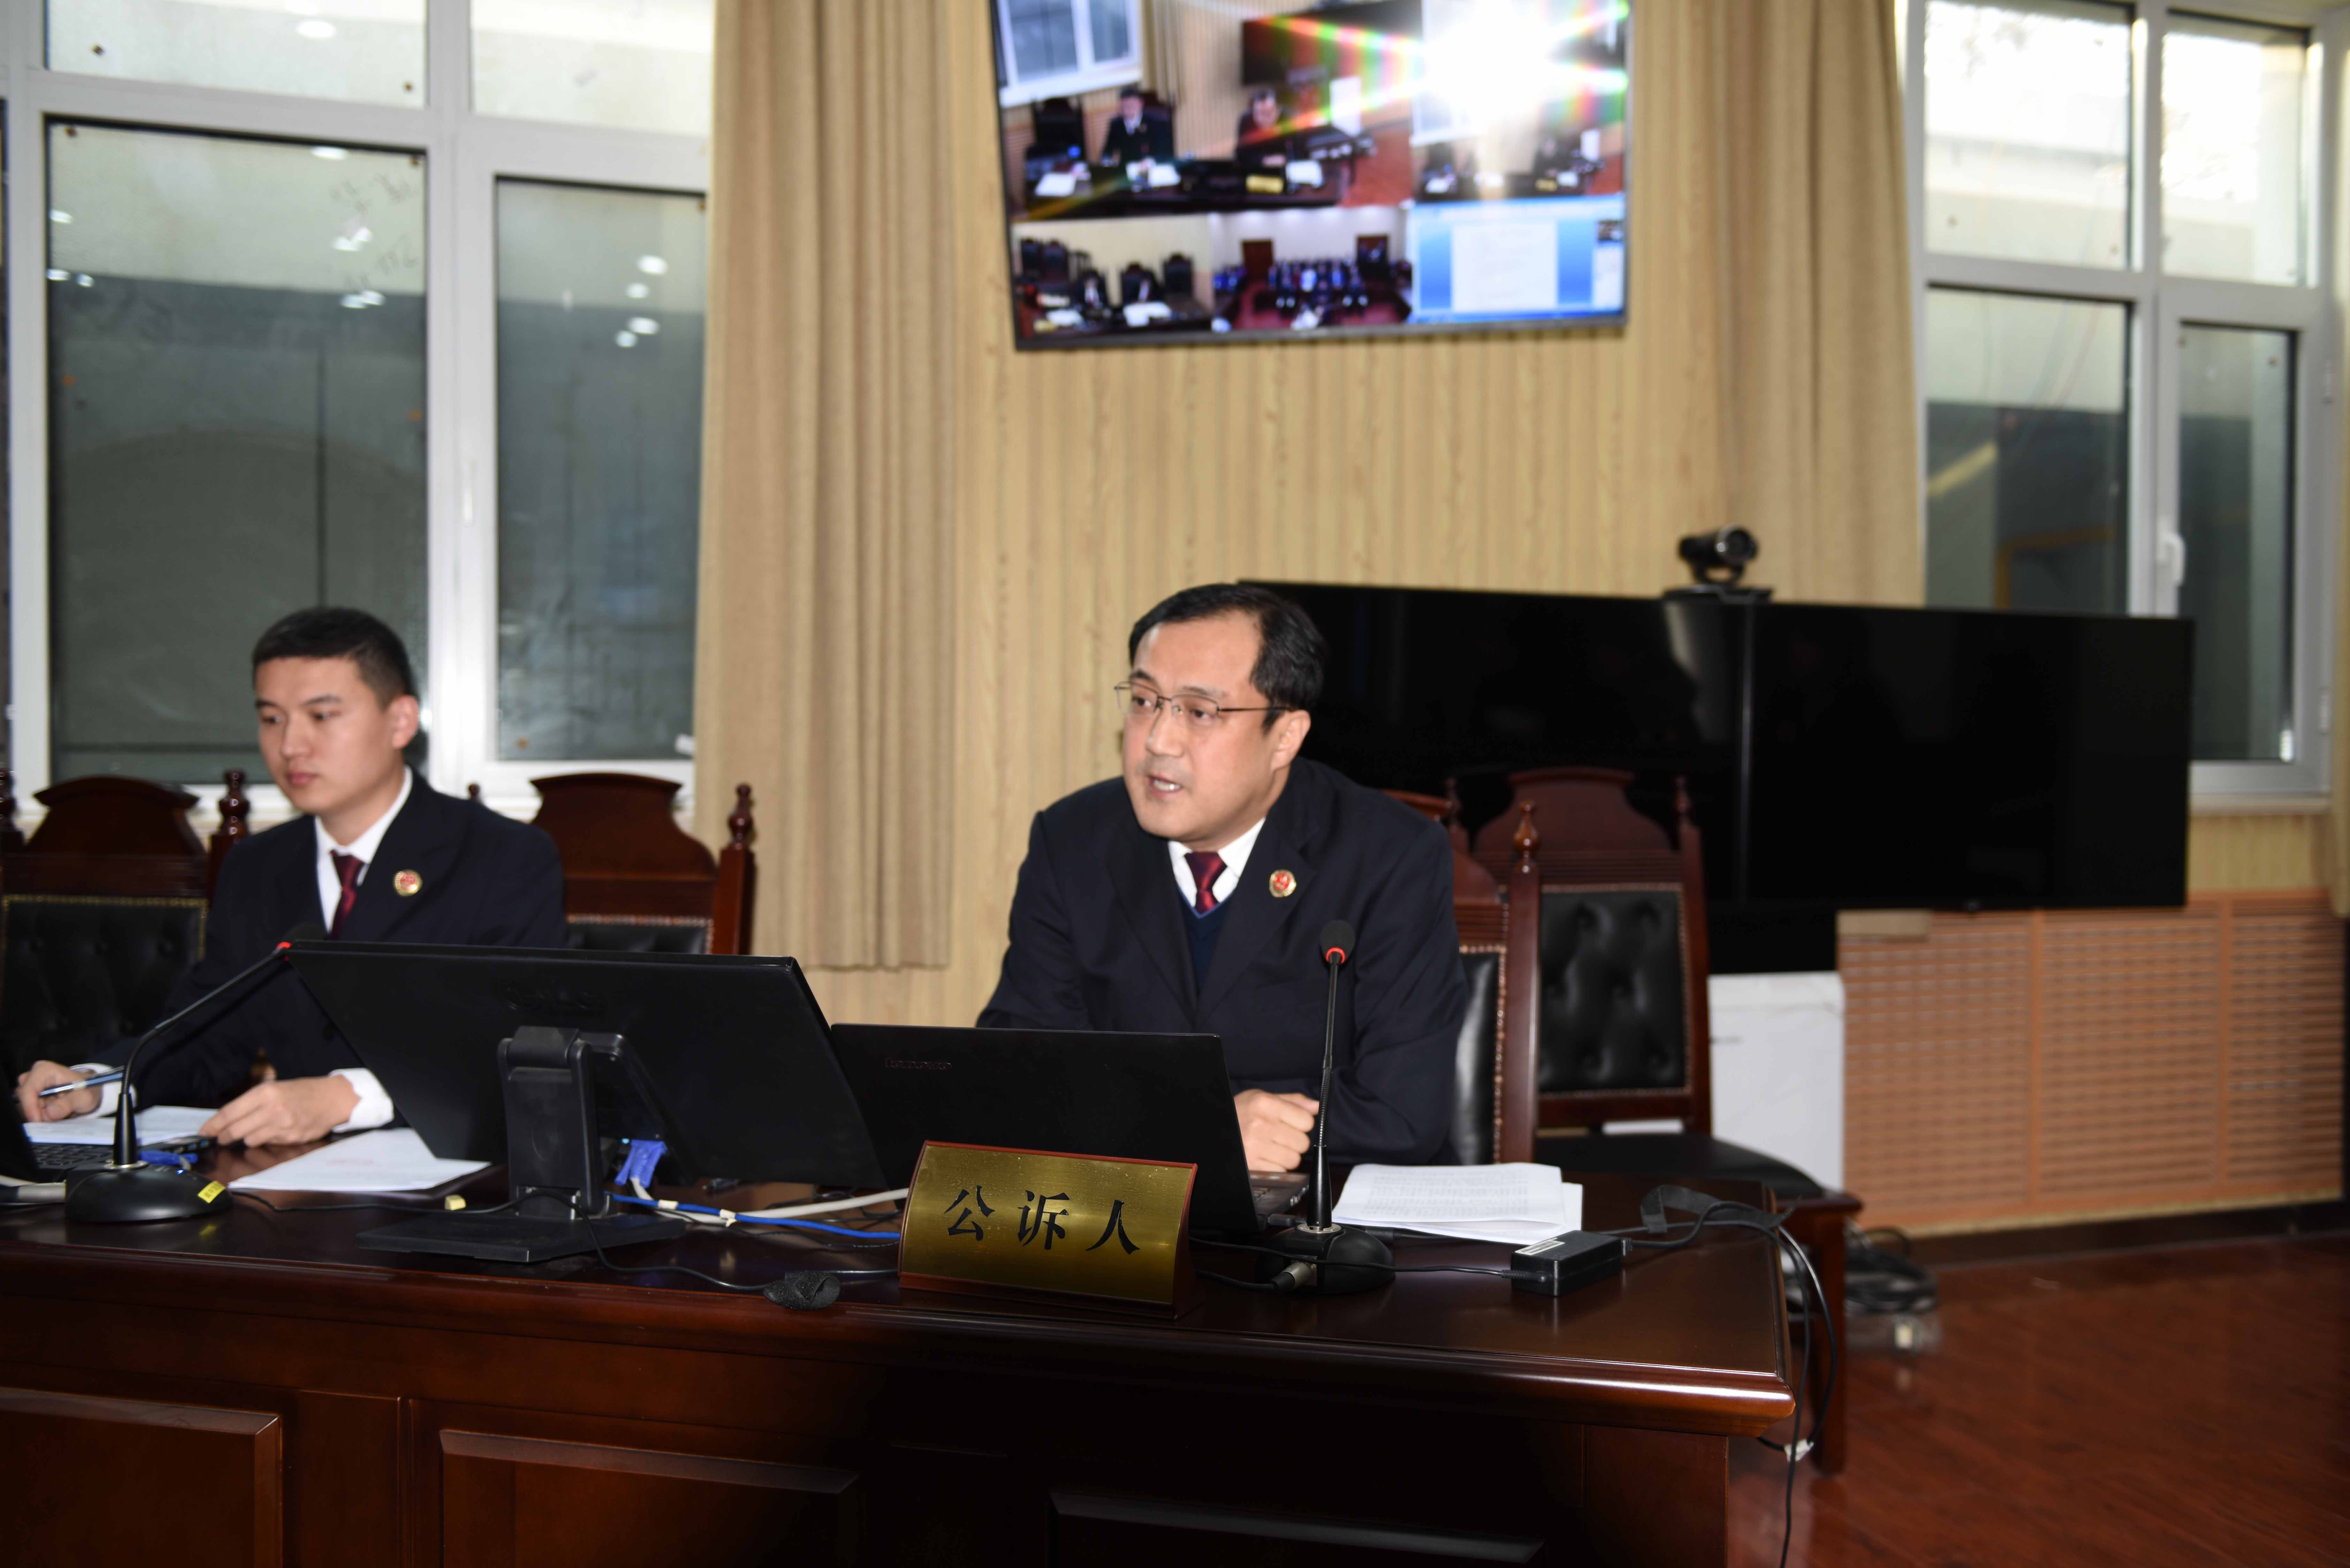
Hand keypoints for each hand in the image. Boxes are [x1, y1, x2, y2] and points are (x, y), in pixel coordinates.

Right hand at [14, 1061, 97, 1122]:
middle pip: (24, 1100)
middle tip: (57, 1117)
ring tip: (61, 1112)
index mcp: (45, 1071)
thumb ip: (68, 1104)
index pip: (28, 1090)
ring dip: (42, 1115)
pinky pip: (29, 1111)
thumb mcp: (84, 1097)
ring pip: (26, 1107)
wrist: (88, 1091)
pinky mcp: (30, 1097)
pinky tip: (55, 1113)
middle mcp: (33, 1076)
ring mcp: (30, 1087)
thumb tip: (50, 1113)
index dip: (30, 1107)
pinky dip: (41, 1116)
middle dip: (38, 1112)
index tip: (38, 1120)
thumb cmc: (87, 1090)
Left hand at [201, 1076, 358, 1147]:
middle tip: (221, 1137)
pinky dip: (267, 1139)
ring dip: (247, 1138)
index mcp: (265, 1092)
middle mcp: (272, 1109)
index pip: (230, 1113)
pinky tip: (275, 1131)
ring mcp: (282, 1125)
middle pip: (236, 1130)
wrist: (334, 1098)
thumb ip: (252, 1102)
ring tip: (256, 1130)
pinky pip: (268, 1143)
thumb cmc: (302, 1091)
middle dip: (225, 1136)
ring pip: (250, 1140)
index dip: (213, 1125)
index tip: (203, 1132)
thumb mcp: (275, 1088)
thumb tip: (227, 1119)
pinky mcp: (291, 1138)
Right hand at [1234, 1089, 1319, 1173]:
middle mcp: (1260, 1125)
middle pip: (1302, 1143)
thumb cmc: (1243, 1111)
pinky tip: (1266, 1156)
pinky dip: (1276, 1167)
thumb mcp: (1264, 1097)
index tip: (1294, 1123)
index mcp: (1265, 1104)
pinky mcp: (1252, 1164)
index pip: (1307, 1121)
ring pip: (1293, 1160)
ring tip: (1274, 1147)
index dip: (1303, 1123)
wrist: (1219, 1125)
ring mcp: (1254, 1146)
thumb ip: (1293, 1101)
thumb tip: (1317, 1106)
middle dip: (1296, 1141)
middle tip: (1282, 1136)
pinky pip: (1280, 1171)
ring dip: (1288, 1155)